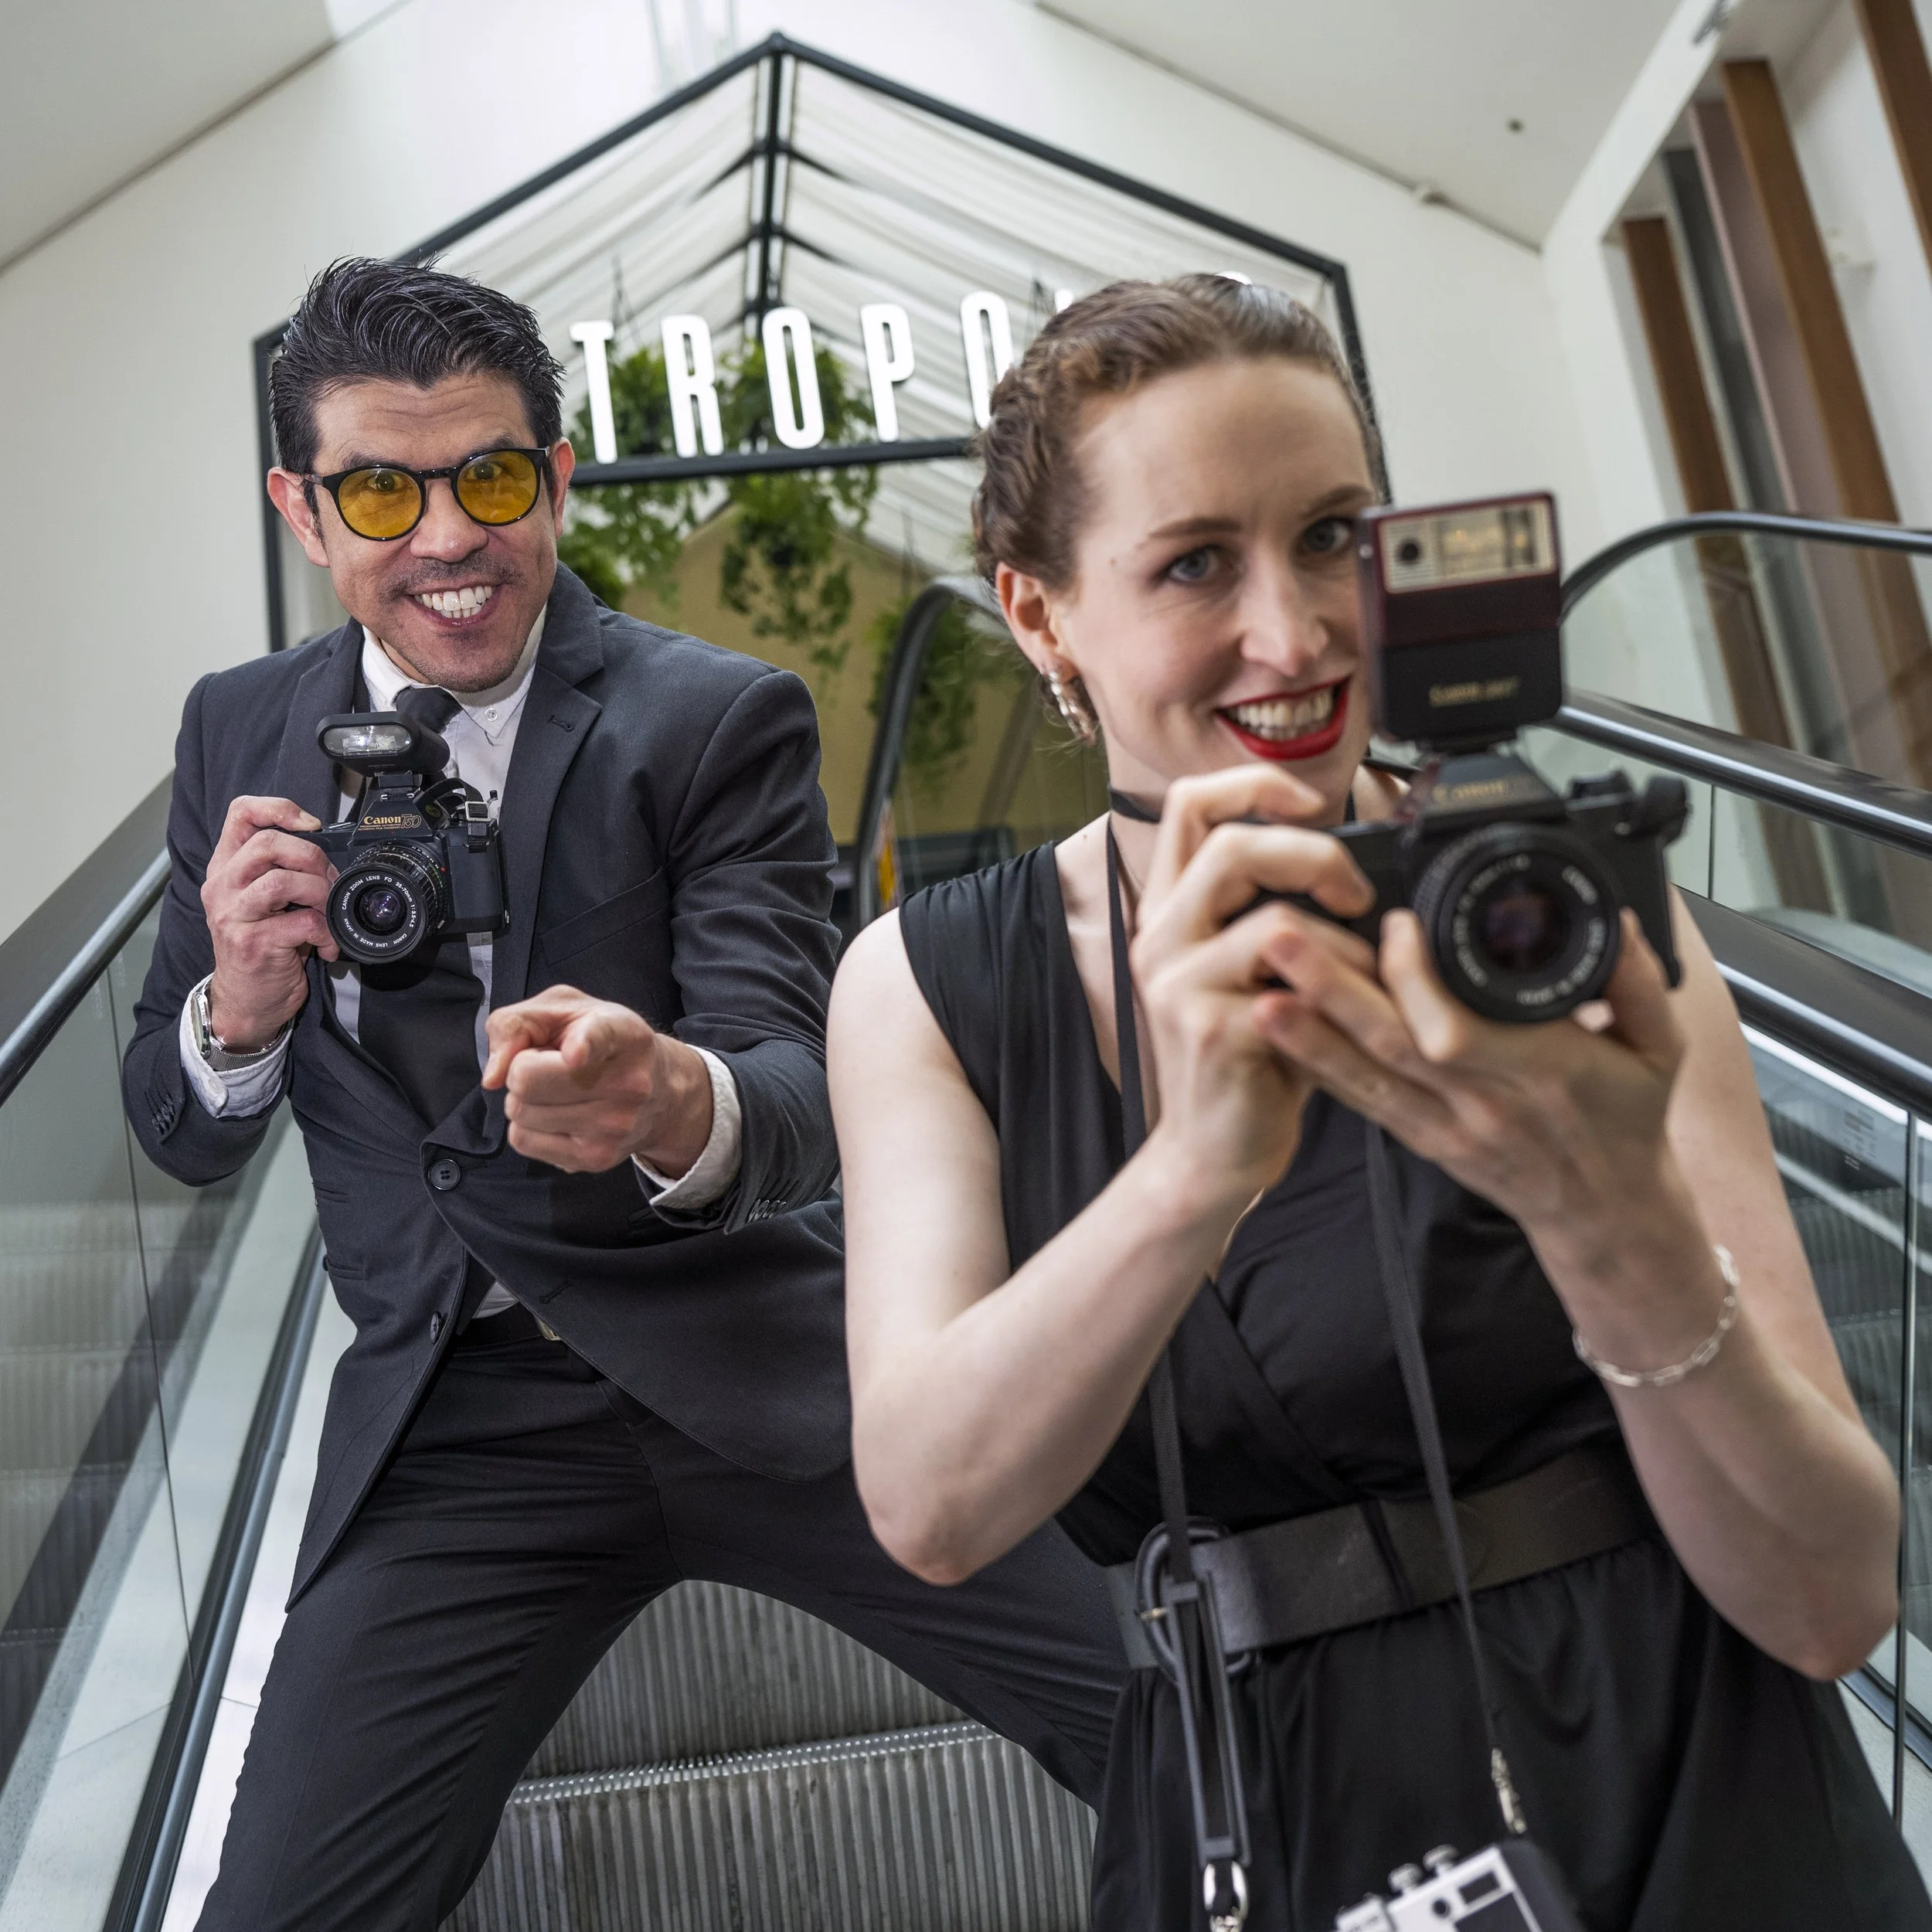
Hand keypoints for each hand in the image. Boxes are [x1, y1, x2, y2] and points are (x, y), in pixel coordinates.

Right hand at [203, 795, 337, 1049]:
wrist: (245, 1001)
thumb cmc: (262, 947)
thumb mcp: (262, 901)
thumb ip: (280, 871)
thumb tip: (326, 853)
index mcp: (225, 868)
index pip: (240, 813)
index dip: (280, 808)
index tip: (312, 825)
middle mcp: (223, 886)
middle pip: (267, 843)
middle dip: (312, 856)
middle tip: (328, 880)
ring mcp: (234, 915)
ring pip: (283, 881)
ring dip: (319, 893)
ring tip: (327, 912)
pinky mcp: (253, 944)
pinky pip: (303, 923)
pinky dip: (327, 932)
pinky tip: (328, 945)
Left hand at [482, 984, 712, 1174]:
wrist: (662, 1093)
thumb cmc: (602, 1041)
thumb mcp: (566, 1010)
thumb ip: (518, 1023)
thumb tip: (492, 1078)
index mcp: (625, 1034)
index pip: (600, 1038)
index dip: (584, 1045)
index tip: (576, 1054)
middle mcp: (627, 1084)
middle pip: (526, 1080)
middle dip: (522, 1069)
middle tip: (548, 1065)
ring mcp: (613, 1127)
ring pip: (520, 1112)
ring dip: (525, 1099)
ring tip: (557, 1090)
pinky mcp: (596, 1159)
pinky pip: (522, 1141)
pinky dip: (527, 1125)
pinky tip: (556, 1114)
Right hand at [1131, 767, 1375, 1201]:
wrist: (1213, 1153)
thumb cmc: (1248, 1059)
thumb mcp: (1253, 970)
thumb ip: (1276, 911)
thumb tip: (1358, 861)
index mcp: (1169, 911)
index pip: (1188, 806)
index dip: (1253, 785)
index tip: (1310, 804)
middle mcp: (1161, 938)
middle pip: (1231, 844)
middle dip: (1315, 856)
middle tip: (1354, 894)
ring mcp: (1180, 984)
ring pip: (1274, 917)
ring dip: (1343, 941)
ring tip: (1363, 972)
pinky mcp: (1216, 1028)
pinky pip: (1298, 983)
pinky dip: (1344, 991)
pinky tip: (1351, 1014)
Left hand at [1255, 904, 1683, 1247]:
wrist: (1605, 1212)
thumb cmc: (1627, 1122)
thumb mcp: (1661, 1049)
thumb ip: (1640, 981)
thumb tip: (1615, 918)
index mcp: (1543, 1067)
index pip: (1463, 1027)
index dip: (1419, 979)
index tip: (1391, 923)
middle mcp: (1483, 1099)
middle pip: (1394, 1042)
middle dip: (1332, 987)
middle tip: (1280, 934)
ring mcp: (1444, 1124)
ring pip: (1365, 1071)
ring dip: (1306, 1025)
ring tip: (1257, 977)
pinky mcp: (1419, 1138)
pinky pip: (1360, 1099)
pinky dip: (1316, 1063)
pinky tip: (1275, 1028)